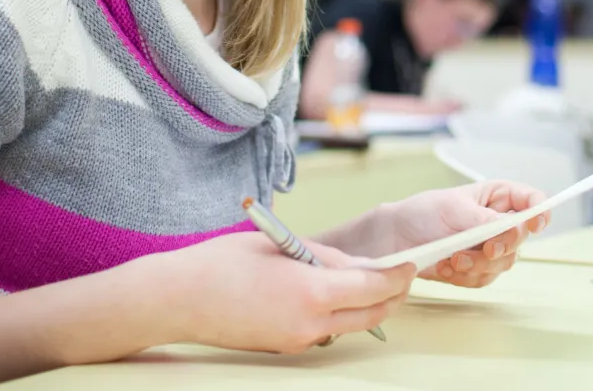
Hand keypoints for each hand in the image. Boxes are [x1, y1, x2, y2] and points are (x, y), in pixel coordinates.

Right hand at [162, 232, 413, 353]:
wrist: (180, 299)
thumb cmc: (223, 263)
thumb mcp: (281, 245)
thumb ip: (325, 257)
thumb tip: (359, 266)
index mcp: (311, 291)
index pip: (373, 286)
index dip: (397, 275)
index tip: (411, 262)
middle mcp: (310, 323)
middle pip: (371, 315)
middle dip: (392, 296)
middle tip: (402, 275)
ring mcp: (298, 340)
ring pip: (350, 325)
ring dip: (365, 305)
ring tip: (365, 278)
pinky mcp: (285, 347)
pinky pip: (324, 329)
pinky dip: (336, 312)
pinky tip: (327, 292)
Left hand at [377, 181, 547, 287]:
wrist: (397, 240)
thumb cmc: (422, 212)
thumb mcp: (454, 209)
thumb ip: (486, 220)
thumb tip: (514, 226)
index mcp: (497, 196)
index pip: (531, 201)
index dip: (539, 211)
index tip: (534, 223)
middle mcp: (498, 222)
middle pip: (521, 238)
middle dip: (503, 246)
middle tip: (487, 249)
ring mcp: (490, 248)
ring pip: (504, 263)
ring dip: (478, 264)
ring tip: (453, 258)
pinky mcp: (478, 270)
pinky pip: (484, 279)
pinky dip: (465, 276)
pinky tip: (446, 267)